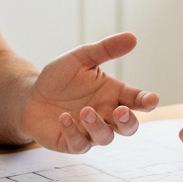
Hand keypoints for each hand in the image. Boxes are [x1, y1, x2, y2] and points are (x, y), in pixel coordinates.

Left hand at [21, 32, 159, 152]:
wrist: (30, 95)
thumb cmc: (60, 78)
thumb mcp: (81, 58)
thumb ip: (105, 49)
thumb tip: (132, 37)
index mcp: (113, 94)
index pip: (137, 100)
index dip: (147, 101)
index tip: (152, 99)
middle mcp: (106, 115)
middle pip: (128, 126)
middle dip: (128, 122)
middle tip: (121, 111)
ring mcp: (90, 132)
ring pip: (105, 137)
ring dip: (98, 126)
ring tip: (85, 111)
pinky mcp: (71, 143)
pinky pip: (78, 143)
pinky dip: (73, 132)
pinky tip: (63, 118)